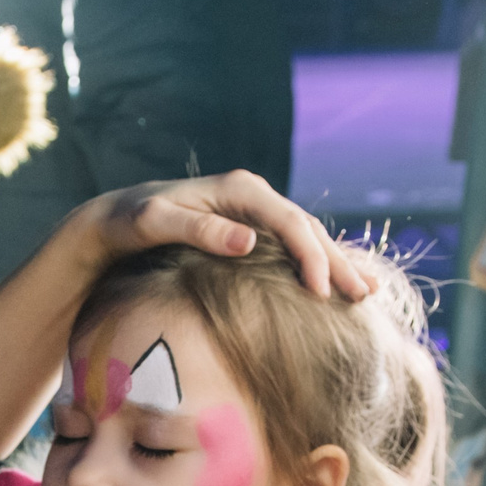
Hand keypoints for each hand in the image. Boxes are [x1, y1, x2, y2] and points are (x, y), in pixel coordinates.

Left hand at [78, 169, 376, 299]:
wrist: (119, 218)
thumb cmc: (132, 221)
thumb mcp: (158, 223)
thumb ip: (201, 231)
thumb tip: (248, 242)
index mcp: (240, 190)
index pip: (290, 223)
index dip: (310, 257)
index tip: (321, 293)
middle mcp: (254, 196)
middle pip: (308, 228)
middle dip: (337, 262)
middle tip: (363, 295)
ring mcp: (255, 212)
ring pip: (308, 236)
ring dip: (337, 263)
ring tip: (366, 290)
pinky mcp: (252, 228)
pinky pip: (295, 245)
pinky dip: (319, 262)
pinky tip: (340, 280)